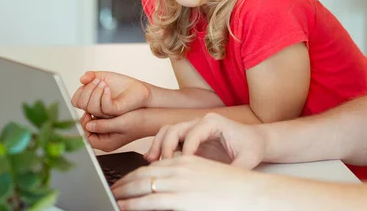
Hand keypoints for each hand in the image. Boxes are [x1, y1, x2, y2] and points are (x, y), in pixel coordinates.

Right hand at [71, 71, 150, 117]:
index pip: (76, 100)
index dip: (81, 91)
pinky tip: (109, 89)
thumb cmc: (121, 84)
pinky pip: (104, 108)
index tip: (92, 80)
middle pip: (81, 104)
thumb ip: (91, 76)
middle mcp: (96, 108)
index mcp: (91, 101)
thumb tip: (81, 79)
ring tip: (105, 84)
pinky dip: (104, 97)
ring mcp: (105, 112)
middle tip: (99, 81)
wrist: (137, 88)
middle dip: (88, 89)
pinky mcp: (115, 112)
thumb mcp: (103, 76)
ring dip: (96, 92)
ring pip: (91, 107)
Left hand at [80, 110, 145, 151]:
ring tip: (97, 106)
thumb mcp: (120, 123)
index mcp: (106, 144)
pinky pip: (99, 121)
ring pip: (93, 124)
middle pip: (88, 131)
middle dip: (88, 119)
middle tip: (91, 108)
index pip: (85, 137)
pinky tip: (103, 107)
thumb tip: (88, 125)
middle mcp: (105, 141)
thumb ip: (103, 126)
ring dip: (93, 114)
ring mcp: (108, 134)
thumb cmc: (139, 122)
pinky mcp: (111, 127)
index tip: (88, 113)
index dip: (84, 124)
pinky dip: (99, 113)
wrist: (151, 119)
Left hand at [112, 155, 270, 210]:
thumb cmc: (235, 188)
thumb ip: (189, 178)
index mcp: (187, 160)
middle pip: (144, 173)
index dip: (137, 174)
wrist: (254, 193)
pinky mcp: (181, 198)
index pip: (154, 165)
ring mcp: (180, 182)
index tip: (126, 183)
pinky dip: (131, 204)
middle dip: (125, 183)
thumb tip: (172, 188)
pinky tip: (122, 206)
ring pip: (142, 185)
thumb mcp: (208, 176)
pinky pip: (148, 201)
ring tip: (113, 198)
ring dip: (124, 193)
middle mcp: (181, 167)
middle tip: (112, 190)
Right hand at [145, 113, 265, 169]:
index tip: (182, 168)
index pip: (192, 134)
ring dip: (158, 145)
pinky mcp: (190, 137)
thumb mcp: (248, 160)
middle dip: (165, 147)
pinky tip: (155, 162)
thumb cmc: (252, 147)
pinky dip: (160, 148)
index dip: (185, 151)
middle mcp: (201, 122)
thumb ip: (235, 170)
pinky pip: (170, 139)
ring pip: (168, 131)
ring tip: (150, 162)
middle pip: (175, 129)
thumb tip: (224, 187)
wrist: (255, 141)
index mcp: (214, 123)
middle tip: (161, 167)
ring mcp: (194, 128)